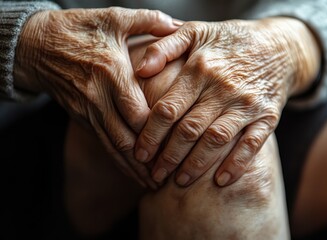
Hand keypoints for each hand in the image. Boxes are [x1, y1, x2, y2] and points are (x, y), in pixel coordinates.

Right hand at [13, 7, 178, 187]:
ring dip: (134, 167)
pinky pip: (103, 143)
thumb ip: (148, 21)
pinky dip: (118, 160)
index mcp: (111, 73)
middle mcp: (99, 97)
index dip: (157, 132)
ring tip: (153, 183)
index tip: (178, 143)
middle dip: (149, 157)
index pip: (137, 111)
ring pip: (114, 146)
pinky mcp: (82, 117)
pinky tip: (132, 171)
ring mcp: (88, 110)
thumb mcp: (113, 18)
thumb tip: (178, 24)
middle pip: (127, 136)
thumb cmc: (79, 29)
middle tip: (171, 172)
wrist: (38, 45)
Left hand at [135, 17, 320, 186]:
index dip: (150, 134)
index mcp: (200, 69)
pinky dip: (236, 164)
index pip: (168, 109)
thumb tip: (139, 70)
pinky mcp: (267, 116)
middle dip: (168, 156)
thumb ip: (164, 47)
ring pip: (216, 140)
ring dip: (196, 165)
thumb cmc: (228, 41)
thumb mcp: (195, 31)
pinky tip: (220, 181)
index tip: (139, 153)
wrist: (277, 45)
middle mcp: (223, 88)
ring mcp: (247, 104)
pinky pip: (251, 144)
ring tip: (179, 182)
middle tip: (154, 174)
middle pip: (189, 129)